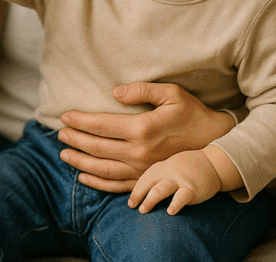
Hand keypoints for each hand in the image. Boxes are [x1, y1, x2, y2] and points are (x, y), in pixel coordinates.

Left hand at [58, 82, 234, 192]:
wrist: (215, 143)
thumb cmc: (192, 113)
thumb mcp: (172, 93)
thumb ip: (142, 90)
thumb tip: (114, 91)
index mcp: (143, 128)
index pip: (102, 125)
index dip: (81, 120)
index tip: (65, 116)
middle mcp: (140, 152)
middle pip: (98, 147)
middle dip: (76, 140)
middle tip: (60, 134)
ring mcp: (143, 170)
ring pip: (103, 169)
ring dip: (81, 161)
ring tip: (65, 154)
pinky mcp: (147, 180)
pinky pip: (117, 186)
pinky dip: (97, 182)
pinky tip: (84, 176)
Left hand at [128, 150, 221, 214]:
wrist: (213, 163)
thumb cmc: (187, 168)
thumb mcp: (170, 167)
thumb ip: (158, 177)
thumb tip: (141, 194)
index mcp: (161, 167)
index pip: (145, 179)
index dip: (136, 191)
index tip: (130, 203)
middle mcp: (169, 172)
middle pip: (149, 182)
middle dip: (139, 194)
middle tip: (133, 207)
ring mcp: (180, 180)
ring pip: (162, 189)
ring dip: (151, 199)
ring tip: (143, 210)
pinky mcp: (193, 189)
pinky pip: (182, 197)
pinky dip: (175, 204)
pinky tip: (170, 211)